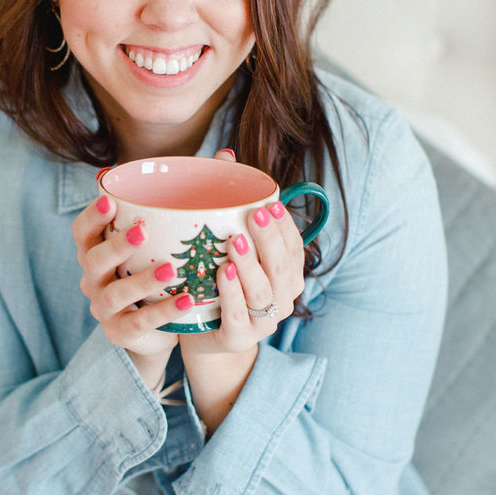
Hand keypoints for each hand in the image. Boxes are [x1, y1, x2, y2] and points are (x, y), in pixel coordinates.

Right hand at [72, 195, 178, 388]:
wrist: (154, 329)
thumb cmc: (156, 272)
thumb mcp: (160, 241)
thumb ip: (187, 199)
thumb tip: (224, 155)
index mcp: (97, 251)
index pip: (82, 231)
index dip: (91, 216)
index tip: (109, 200)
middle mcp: (93, 279)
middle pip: (94, 260)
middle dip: (116, 245)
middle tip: (142, 231)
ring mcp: (105, 308)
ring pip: (115, 294)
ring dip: (141, 281)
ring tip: (170, 269)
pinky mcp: (121, 332)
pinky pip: (140, 322)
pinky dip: (163, 311)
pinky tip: (186, 300)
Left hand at [179, 156, 305, 431]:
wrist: (201, 336)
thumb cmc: (217, 283)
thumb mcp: (226, 245)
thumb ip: (229, 205)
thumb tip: (227, 156)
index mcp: (286, 276)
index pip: (294, 249)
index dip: (285, 227)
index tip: (271, 203)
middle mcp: (282, 300)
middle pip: (282, 267)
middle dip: (269, 239)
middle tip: (254, 213)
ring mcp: (262, 322)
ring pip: (263, 291)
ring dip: (250, 264)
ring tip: (235, 240)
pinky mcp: (237, 338)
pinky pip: (238, 316)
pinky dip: (232, 293)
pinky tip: (222, 272)